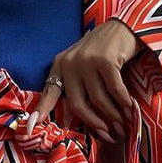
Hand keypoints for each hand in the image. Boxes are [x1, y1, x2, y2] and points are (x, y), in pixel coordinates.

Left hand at [26, 18, 141, 141]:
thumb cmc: (102, 52)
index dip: (41, 111)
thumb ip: (74, 88)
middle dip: (94, 123)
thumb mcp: (81, 66)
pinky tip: (130, 109)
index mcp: (60, 65)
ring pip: (98, 100)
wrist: (123, 28)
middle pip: (77, 104)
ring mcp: (87, 60)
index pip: (50, 92)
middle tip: (107, 134)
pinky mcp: (105, 60)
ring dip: (113, 115)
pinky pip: (115, 90)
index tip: (31, 128)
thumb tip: (68, 120)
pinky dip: (123, 102)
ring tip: (123, 124)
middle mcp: (70, 63)